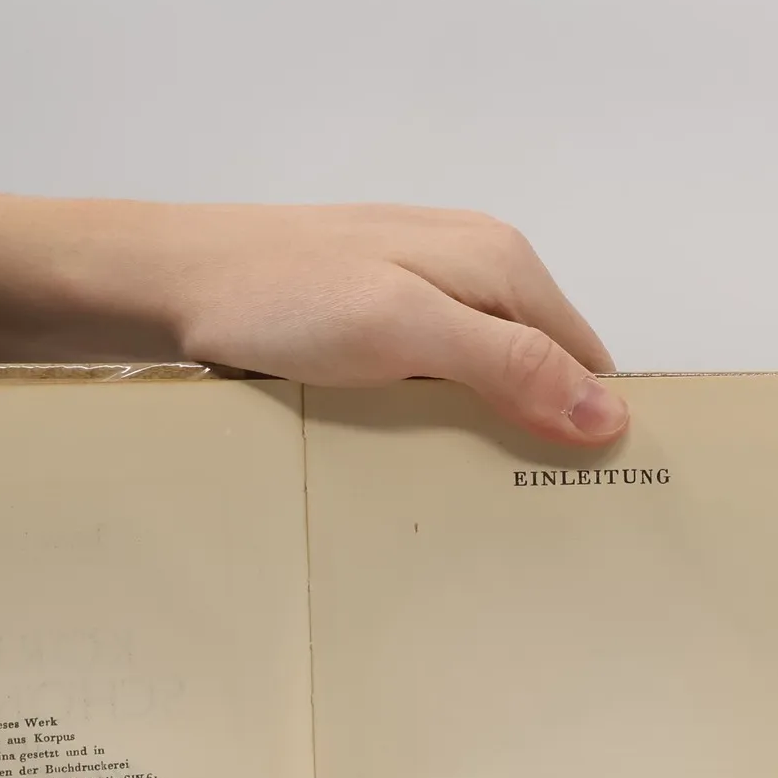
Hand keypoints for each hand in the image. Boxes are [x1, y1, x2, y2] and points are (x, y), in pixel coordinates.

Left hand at [0, 193, 628, 447]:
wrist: (168, 282)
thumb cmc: (284, 299)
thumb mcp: (405, 331)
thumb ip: (508, 366)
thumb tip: (609, 414)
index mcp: (499, 262)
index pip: (586, 358)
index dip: (588, 425)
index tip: (580, 500)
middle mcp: (472, 266)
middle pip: (541, 367)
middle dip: (538, 434)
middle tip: (520, 516)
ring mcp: (420, 290)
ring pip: (487, 377)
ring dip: (483, 433)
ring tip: (468, 501)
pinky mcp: (375, 318)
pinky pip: (435, 379)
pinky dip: (435, 421)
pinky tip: (411, 458)